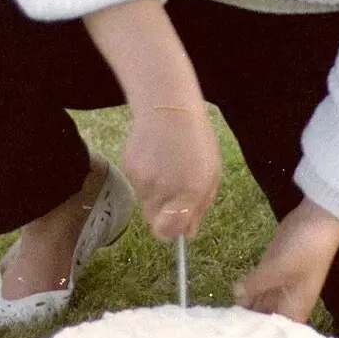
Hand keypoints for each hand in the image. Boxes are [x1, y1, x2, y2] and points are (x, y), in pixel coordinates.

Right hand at [120, 104, 220, 240]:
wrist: (168, 105)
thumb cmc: (196, 139)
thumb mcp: (211, 173)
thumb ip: (200, 206)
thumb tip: (188, 233)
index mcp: (190, 192)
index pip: (168, 232)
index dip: (170, 232)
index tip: (175, 225)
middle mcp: (164, 190)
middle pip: (154, 221)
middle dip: (164, 212)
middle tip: (173, 187)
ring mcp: (142, 180)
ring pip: (145, 201)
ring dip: (155, 192)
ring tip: (165, 164)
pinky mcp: (127, 168)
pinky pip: (136, 185)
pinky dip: (144, 177)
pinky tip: (153, 156)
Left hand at [233, 198, 338, 323]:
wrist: (316, 220)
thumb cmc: (304, 250)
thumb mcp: (278, 269)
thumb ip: (255, 285)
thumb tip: (236, 296)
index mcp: (296, 307)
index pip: (278, 333)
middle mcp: (287, 301)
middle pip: (266, 319)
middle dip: (248, 325)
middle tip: (224, 333)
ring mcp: (278, 284)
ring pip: (259, 303)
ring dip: (245, 309)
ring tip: (222, 320)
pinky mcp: (270, 269)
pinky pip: (256, 286)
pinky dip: (245, 291)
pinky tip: (231, 297)